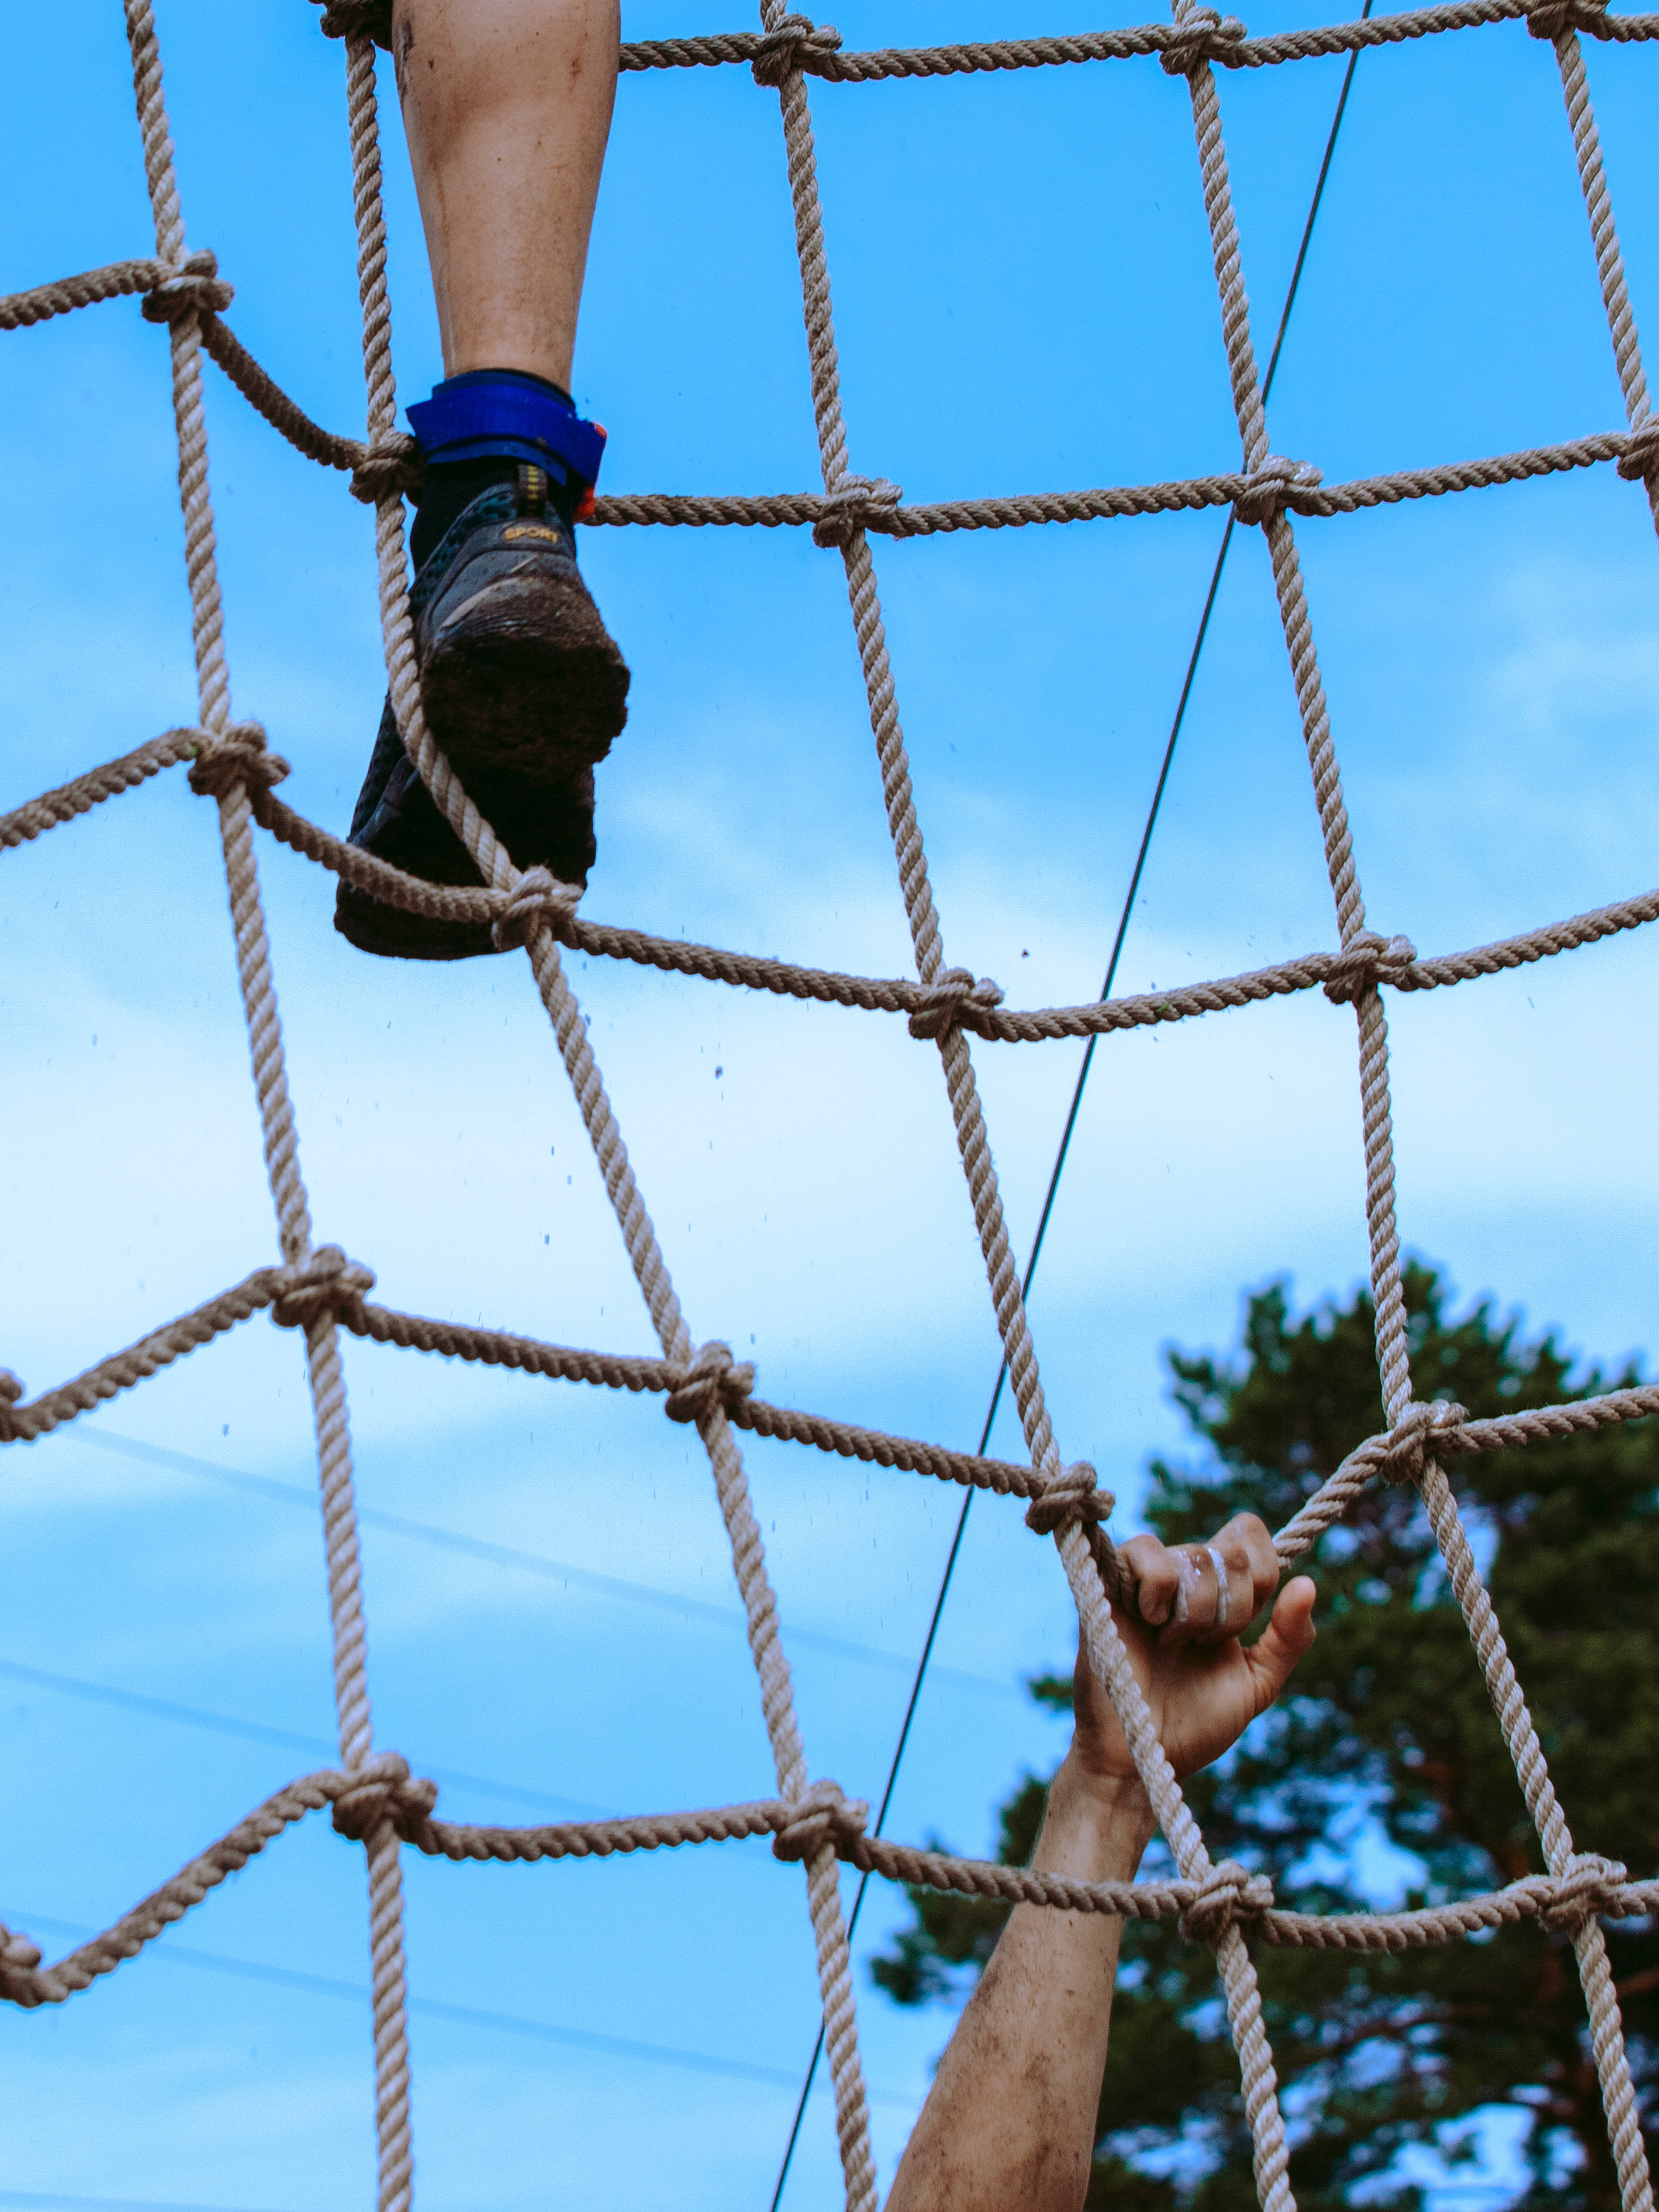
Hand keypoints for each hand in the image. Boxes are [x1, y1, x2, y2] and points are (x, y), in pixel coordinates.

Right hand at [1067, 1513, 1316, 1790]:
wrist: (1144, 1757)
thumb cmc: (1195, 1725)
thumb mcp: (1257, 1684)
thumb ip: (1289, 1639)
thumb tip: (1309, 1584)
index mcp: (1220, 1590)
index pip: (1250, 1534)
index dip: (1262, 1574)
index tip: (1247, 1624)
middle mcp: (1184, 1575)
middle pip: (1232, 1551)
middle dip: (1231, 1609)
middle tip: (1201, 1645)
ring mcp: (1146, 1577)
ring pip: (1194, 1555)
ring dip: (1194, 1612)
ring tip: (1170, 1643)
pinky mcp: (1108, 1582)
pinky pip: (1145, 1550)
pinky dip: (1158, 1588)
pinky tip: (1148, 1620)